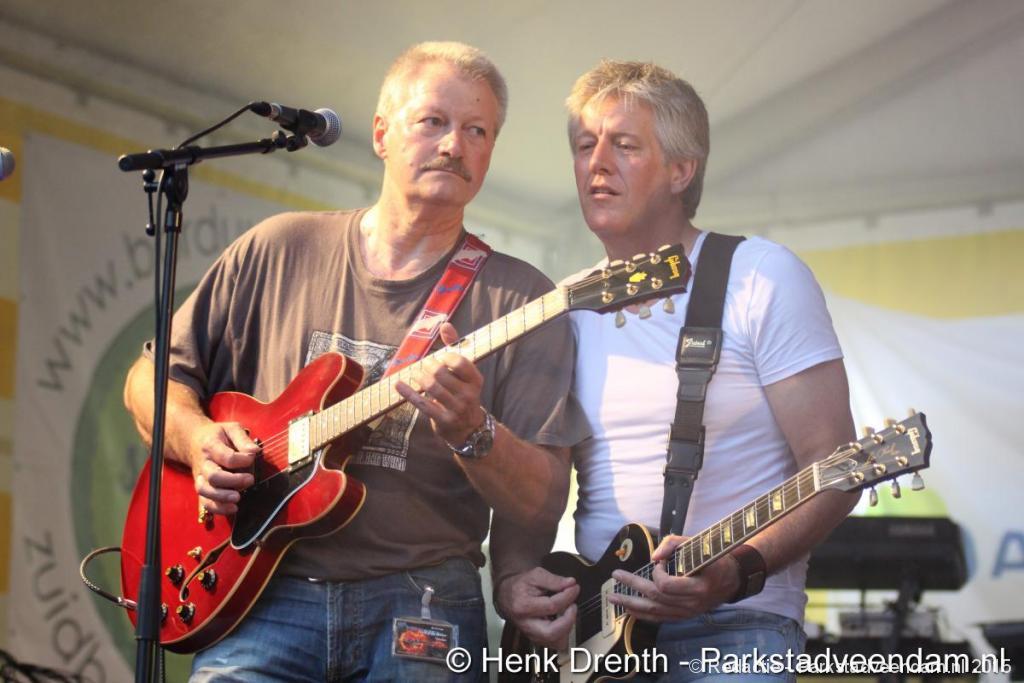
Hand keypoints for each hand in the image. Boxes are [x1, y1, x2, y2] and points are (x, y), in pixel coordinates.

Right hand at [189, 421, 258, 515]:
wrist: (194, 441)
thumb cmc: (217, 435)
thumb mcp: (230, 429)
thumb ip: (243, 439)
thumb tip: (255, 451)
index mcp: (211, 446)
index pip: (226, 456)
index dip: (241, 460)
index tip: (252, 458)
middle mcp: (203, 464)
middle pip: (214, 476)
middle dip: (233, 481)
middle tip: (250, 479)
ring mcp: (201, 477)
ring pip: (205, 491)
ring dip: (222, 497)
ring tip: (238, 498)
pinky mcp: (202, 488)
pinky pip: (204, 502)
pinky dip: (217, 508)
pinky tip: (232, 508)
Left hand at [395, 323, 486, 445]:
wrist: (469, 429)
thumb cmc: (463, 393)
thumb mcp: (464, 374)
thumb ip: (455, 348)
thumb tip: (445, 324)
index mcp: (476, 380)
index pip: (460, 362)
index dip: (445, 356)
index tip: (440, 358)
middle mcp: (469, 394)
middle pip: (441, 373)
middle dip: (427, 366)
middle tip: (423, 365)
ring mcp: (457, 409)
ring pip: (431, 387)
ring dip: (418, 377)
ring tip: (415, 374)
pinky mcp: (444, 421)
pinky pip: (422, 404)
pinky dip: (408, 393)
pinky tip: (399, 385)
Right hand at [498, 568, 579, 650]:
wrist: (507, 594)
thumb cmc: (520, 585)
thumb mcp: (535, 575)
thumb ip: (554, 580)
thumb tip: (571, 583)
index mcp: (523, 606)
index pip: (552, 606)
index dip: (568, 596)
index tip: (574, 587)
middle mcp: (526, 624)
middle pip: (552, 632)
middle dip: (568, 620)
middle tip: (572, 606)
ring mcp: (531, 634)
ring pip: (555, 642)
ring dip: (567, 628)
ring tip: (567, 613)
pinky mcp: (536, 639)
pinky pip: (555, 644)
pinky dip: (563, 634)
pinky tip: (562, 620)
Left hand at [607, 534, 740, 622]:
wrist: (732, 579)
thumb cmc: (714, 559)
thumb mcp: (697, 545)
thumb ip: (673, 545)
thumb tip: (653, 557)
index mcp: (697, 587)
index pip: (666, 586)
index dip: (657, 573)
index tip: (659, 562)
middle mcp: (692, 604)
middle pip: (655, 598)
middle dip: (632, 586)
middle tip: (616, 576)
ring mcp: (688, 612)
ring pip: (655, 611)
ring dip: (632, 604)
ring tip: (614, 597)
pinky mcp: (684, 615)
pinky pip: (661, 618)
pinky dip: (643, 614)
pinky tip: (629, 609)